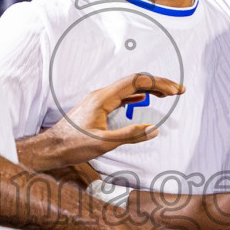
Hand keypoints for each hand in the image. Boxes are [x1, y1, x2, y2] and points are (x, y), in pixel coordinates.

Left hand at [27, 74, 183, 168]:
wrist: (52, 147)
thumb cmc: (73, 145)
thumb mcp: (104, 143)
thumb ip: (130, 135)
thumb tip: (154, 129)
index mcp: (104, 98)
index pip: (137, 82)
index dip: (159, 83)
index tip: (176, 90)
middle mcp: (101, 94)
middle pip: (135, 81)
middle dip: (158, 84)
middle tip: (177, 91)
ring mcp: (99, 99)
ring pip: (128, 88)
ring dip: (148, 89)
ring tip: (166, 94)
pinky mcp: (97, 107)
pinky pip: (121, 96)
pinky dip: (136, 96)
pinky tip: (143, 100)